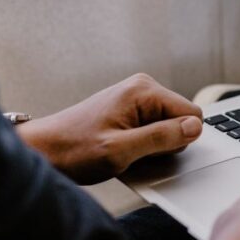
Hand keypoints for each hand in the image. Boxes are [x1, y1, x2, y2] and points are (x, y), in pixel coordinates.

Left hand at [17, 73, 202, 184]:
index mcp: (143, 90)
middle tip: (133, 151)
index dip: (178, 139)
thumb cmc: (75, 149)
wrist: (45, 151)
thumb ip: (161, 137)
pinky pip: (154, 129)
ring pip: (168, 127)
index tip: (151, 149)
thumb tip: (195, 127)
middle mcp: (142, 88)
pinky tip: (121, 149)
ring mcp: (136, 98)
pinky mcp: (130, 110)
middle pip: (181, 120)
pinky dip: (143, 144)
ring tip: (123, 150)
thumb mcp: (121, 150)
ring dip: (152, 146)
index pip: (192, 114)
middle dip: (164, 143)